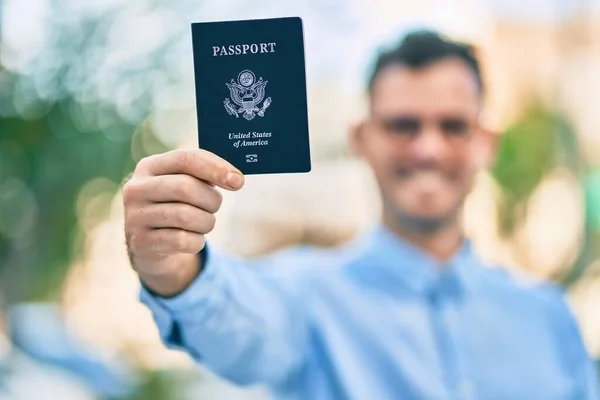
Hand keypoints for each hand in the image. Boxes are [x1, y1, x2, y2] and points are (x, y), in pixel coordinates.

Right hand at [123, 148, 243, 296]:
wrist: (149, 246)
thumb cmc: (175, 206)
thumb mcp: (183, 184)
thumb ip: (205, 175)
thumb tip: (235, 179)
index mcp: (149, 166)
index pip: (185, 159)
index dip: (215, 168)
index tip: (238, 180)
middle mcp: (136, 189)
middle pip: (187, 187)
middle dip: (212, 199)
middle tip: (215, 206)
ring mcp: (135, 216)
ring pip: (186, 216)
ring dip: (206, 222)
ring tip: (203, 223)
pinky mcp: (141, 243)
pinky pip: (183, 241)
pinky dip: (197, 241)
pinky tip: (192, 239)